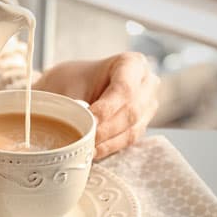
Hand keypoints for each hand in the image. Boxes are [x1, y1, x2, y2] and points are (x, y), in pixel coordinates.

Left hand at [33, 52, 159, 158]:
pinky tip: (92, 152)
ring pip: (132, 129)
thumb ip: (76, 104)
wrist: (73, 85)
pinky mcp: (140, 125)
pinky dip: (109, 147)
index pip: (125, 88)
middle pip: (132, 111)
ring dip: (108, 142)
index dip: (108, 108)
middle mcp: (146, 84)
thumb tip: (81, 126)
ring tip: (86, 149)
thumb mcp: (70, 85)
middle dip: (107, 129)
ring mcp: (147, 106)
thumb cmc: (73, 80)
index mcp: (132, 63)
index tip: (89, 119)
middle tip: (84, 139)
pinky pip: (128, 140)